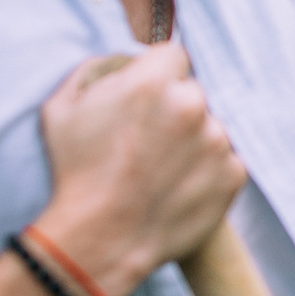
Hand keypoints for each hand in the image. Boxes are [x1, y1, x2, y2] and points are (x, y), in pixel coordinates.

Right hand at [34, 43, 245, 295]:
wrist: (99, 240)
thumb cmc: (75, 173)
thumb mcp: (61, 108)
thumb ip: (95, 69)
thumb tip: (123, 61)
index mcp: (152, 81)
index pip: (173, 56)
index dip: (158, 76)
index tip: (147, 98)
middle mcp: (192, 104)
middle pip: (192, 93)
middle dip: (174, 109)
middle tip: (149, 142)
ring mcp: (217, 140)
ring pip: (210, 127)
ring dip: (192, 141)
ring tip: (160, 171)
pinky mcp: (233, 174)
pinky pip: (224, 161)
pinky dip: (206, 171)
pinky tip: (175, 187)